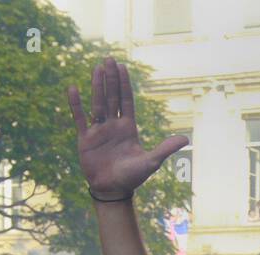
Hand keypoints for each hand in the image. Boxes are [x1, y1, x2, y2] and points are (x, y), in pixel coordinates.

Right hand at [68, 58, 187, 200]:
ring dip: (96, 86)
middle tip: (108, 59)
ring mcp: (98, 130)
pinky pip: (79, 118)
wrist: (113, 190)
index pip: (126, 101)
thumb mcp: (151, 162)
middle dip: (110, 79)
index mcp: (128, 128)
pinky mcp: (85, 138)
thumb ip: (165, 148)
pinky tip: (73, 88)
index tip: (122, 67)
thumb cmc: (133, 177)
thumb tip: (186, 139)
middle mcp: (113, 125)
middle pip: (111, 97)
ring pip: (97, 103)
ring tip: (96, 68)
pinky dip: (76, 104)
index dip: (124, 84)